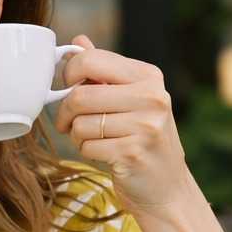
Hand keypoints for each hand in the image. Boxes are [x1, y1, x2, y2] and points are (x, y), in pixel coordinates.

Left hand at [53, 36, 191, 218]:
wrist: (166, 188)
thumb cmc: (141, 141)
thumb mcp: (130, 100)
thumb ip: (104, 72)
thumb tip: (78, 42)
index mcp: (148, 76)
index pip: (92, 60)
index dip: (69, 75)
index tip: (67, 89)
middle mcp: (151, 97)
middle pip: (80, 94)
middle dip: (65, 112)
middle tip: (66, 123)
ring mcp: (145, 125)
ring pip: (80, 123)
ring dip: (76, 136)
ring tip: (93, 141)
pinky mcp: (133, 152)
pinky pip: (87, 147)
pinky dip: (86, 153)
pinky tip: (104, 155)